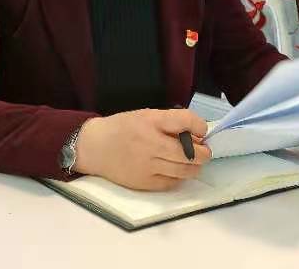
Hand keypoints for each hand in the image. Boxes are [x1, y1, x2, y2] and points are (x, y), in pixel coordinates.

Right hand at [75, 109, 211, 190]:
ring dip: (195, 166)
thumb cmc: (123, 128)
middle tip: (204, 151)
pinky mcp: (144, 183)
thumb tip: (197, 136)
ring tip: (192, 161)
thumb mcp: (145, 115)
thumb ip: (170, 122)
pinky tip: (175, 170)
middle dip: (203, 153)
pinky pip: (172, 183)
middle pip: (189, 153)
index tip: (202, 130)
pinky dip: (179, 177)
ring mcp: (147, 166)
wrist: (94, 147)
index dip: (200, 126)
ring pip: (185, 171)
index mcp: (151, 121)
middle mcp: (150, 144)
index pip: (185, 121)